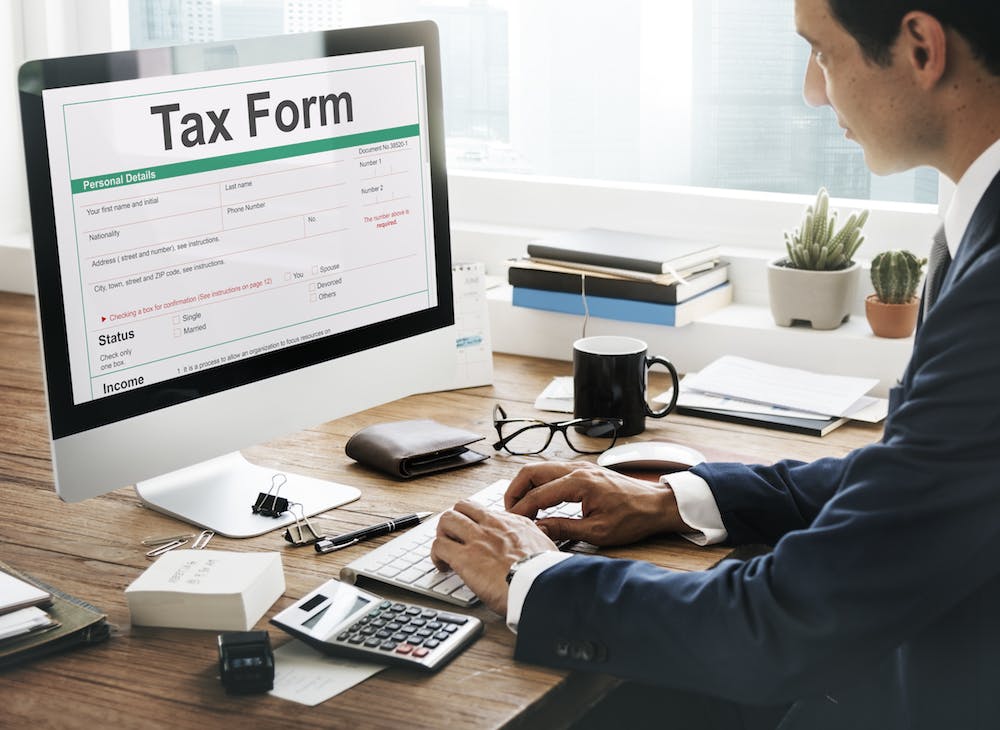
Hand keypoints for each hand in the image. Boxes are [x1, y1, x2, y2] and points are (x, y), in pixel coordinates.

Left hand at [431, 499, 557, 615]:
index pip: (484, 511)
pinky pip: (439, 546)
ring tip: (445, 551)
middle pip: (462, 507)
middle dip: (454, 521)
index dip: (474, 521)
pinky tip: (442, 566)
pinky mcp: (464, 557)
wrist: (541, 586)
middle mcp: (493, 525)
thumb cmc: (545, 573)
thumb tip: (537, 542)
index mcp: (513, 523)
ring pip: (447, 520)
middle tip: (454, 538)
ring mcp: (477, 539)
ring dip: (442, 535)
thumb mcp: (546, 546)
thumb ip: (535, 540)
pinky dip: (436, 556)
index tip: (474, 534)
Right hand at [505, 461, 688, 545]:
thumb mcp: (598, 532)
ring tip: (521, 508)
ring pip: (540, 469)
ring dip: (526, 486)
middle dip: (515, 491)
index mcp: (579, 482)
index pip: (538, 494)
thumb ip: (564, 529)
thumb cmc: (633, 518)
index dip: (521, 510)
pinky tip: (539, 501)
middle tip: (510, 512)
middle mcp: (577, 469)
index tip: (512, 523)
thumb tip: (538, 530)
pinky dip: (539, 484)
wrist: (656, 505)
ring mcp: (580, 467)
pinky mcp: (584, 471)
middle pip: (531, 472)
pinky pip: (552, 472)